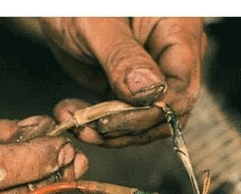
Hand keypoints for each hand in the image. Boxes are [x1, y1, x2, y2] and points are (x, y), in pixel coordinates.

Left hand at [39, 17, 206, 146]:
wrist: (59, 5)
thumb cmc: (78, 2)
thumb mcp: (98, 25)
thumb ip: (123, 58)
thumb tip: (148, 93)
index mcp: (178, 32)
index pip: (182, 85)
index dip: (154, 111)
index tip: (119, 120)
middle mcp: (170, 57)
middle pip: (168, 111)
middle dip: (130, 128)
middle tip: (92, 128)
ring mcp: (150, 77)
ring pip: (146, 123)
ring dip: (110, 132)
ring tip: (77, 124)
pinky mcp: (127, 91)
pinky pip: (123, 120)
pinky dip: (97, 124)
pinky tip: (73, 116)